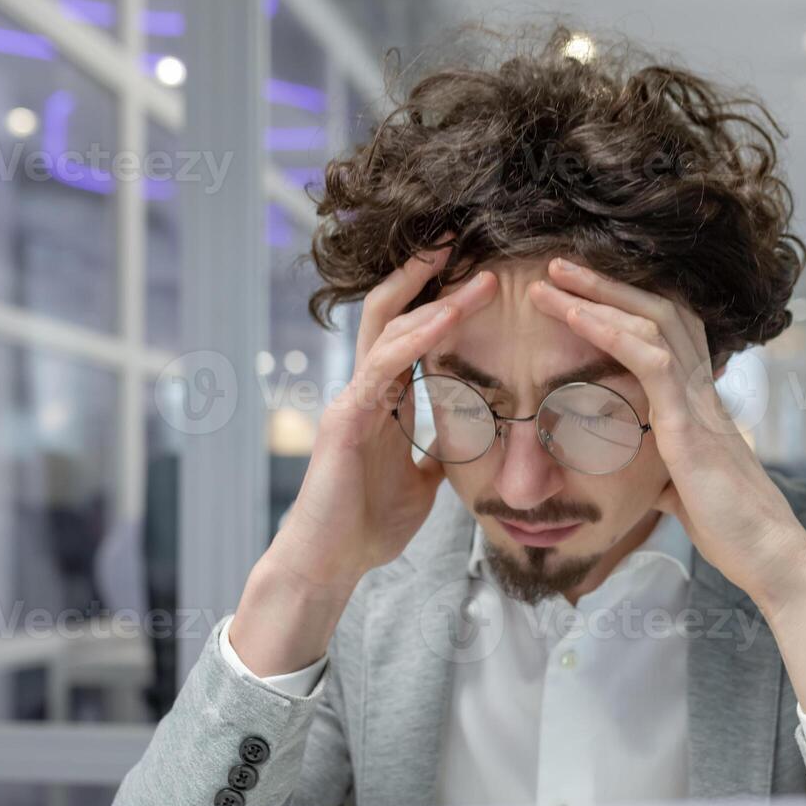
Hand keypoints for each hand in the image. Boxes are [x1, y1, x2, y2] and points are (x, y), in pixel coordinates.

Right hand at [232, 246, 497, 675]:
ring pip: (389, 329)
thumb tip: (468, 440)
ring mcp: (353, 400)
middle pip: (392, 312)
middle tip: (463, 239)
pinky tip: (446, 318)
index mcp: (384, 401)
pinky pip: (383, 367)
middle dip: (426, 274)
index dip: (440, 299)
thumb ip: (437, 453)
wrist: (328, 566)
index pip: (410, 333)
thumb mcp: (421, 484)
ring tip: (477, 274)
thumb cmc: (367, 526)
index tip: (478, 273)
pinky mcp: (347, 420)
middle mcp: (365, 390)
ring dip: (436, 299)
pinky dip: (416, 339)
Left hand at [527, 256, 805, 605]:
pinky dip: (611, 332)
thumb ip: (662, 469)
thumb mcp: (683, 487)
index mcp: (699, 400)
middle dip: (604, 283)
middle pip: (656, 310)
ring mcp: (698, 402)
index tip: (580, 289)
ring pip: (651, 323)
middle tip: (556, 262)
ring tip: (552, 278)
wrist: (767, 555)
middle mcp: (702, 389)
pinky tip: (576, 317)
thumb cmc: (729, 526)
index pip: (666, 330)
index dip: (627, 302)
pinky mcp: (689, 425)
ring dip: (597, 297)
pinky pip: (650, 360)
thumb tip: (644, 476)